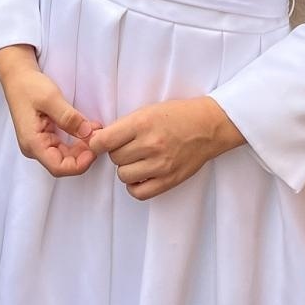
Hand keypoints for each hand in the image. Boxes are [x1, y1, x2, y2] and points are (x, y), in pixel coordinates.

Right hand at [0, 46, 100, 176]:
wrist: (17, 76)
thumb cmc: (29, 86)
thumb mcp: (51, 98)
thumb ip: (69, 117)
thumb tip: (88, 133)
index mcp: (32, 143)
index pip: (58, 167)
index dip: (79, 164)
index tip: (94, 150)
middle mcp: (34, 148)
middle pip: (62, 164)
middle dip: (83, 154)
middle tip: (99, 138)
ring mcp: (38, 143)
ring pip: (64, 156)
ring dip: (82, 148)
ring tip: (95, 131)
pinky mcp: (44, 137)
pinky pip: (62, 146)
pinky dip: (77, 141)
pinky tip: (87, 130)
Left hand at [88, 97, 244, 201]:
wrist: (208, 126)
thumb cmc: (177, 115)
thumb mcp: (147, 111)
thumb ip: (123, 126)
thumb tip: (98, 140)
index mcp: (142, 124)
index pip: (103, 142)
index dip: (97, 143)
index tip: (100, 143)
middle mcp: (150, 145)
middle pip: (114, 158)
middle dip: (117, 153)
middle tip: (130, 146)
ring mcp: (161, 165)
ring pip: (124, 175)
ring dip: (127, 169)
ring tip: (139, 159)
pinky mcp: (169, 180)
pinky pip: (139, 192)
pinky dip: (135, 185)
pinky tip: (142, 175)